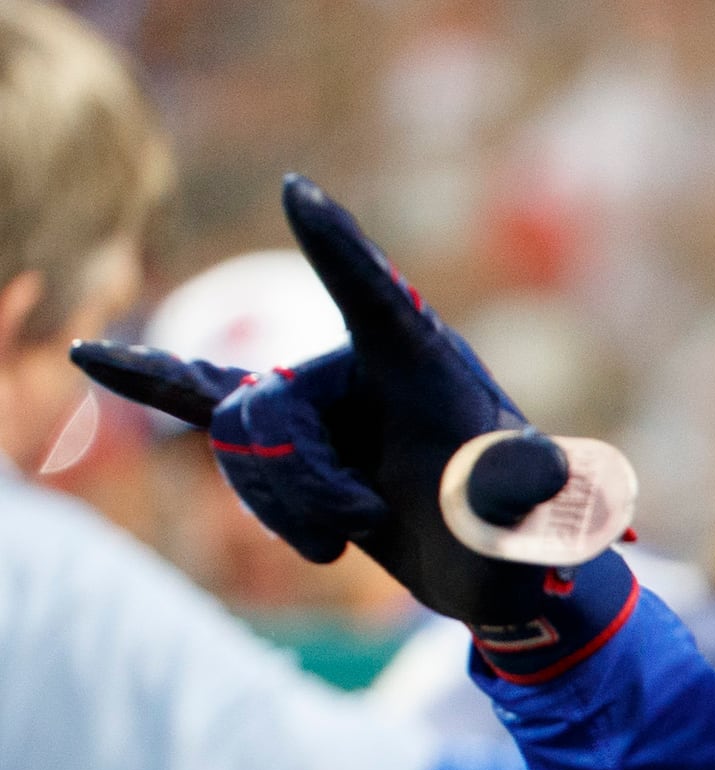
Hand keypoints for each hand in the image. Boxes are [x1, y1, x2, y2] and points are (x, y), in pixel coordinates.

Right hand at [72, 178, 635, 680]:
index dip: (336, 246)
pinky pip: (201, 398)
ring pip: (241, 444)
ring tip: (350, 534)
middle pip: (270, 412)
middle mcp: (358, 366)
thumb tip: (556, 477)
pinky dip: (147, 377)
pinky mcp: (289, 437)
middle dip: (300, 486)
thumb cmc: (524, 530)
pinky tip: (87, 353)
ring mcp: (318, 399)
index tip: (298, 190)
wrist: (495, 563)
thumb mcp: (534, 516)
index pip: (372, 294)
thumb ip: (535, 491)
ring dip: (287, 509)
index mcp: (421, 362)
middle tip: (361, 526)